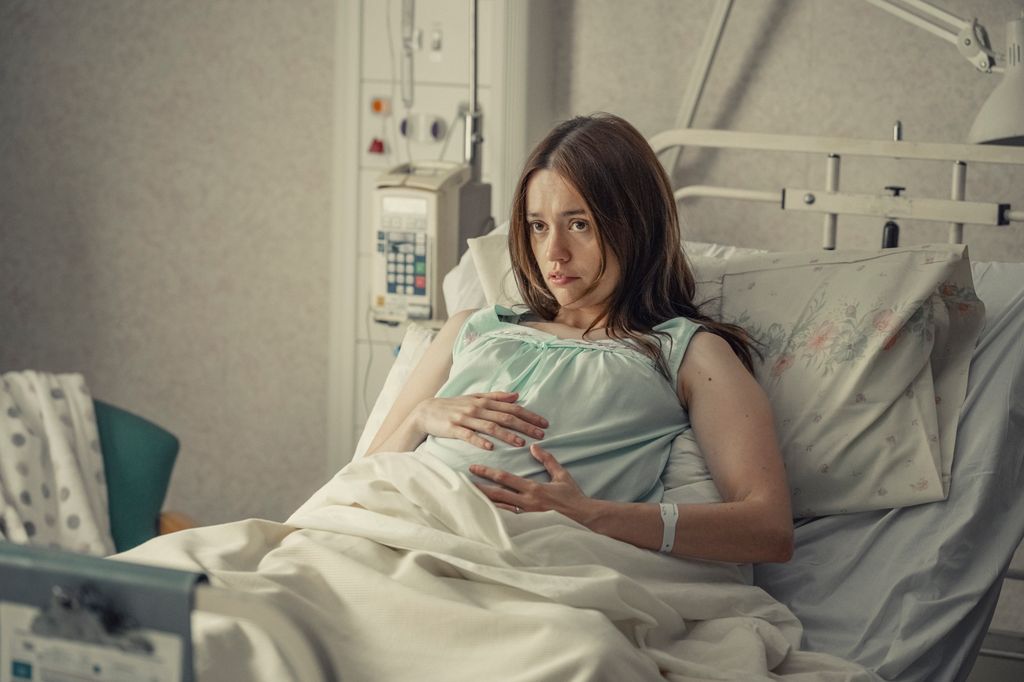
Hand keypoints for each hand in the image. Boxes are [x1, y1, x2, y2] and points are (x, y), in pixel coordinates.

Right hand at [413, 391, 546, 450]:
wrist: (426, 411)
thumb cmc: (453, 405)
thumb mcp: (475, 397)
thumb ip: (496, 396)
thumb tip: (517, 395)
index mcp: (484, 401)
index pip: (512, 407)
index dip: (529, 415)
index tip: (544, 423)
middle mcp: (477, 408)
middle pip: (505, 417)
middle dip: (525, 426)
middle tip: (541, 435)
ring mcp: (465, 418)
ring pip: (490, 426)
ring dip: (506, 435)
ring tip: (520, 443)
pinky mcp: (453, 428)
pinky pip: (468, 435)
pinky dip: (479, 441)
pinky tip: (490, 448)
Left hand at [470, 444, 592, 522]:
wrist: (584, 519)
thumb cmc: (573, 497)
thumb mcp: (562, 475)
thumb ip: (547, 460)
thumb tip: (534, 446)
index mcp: (533, 489)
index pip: (505, 479)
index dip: (487, 472)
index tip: (474, 467)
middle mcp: (526, 503)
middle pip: (496, 495)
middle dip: (478, 488)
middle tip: (462, 484)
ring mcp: (526, 517)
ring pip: (499, 509)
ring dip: (483, 503)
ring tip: (467, 499)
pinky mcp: (528, 525)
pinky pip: (507, 521)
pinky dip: (494, 517)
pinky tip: (483, 515)